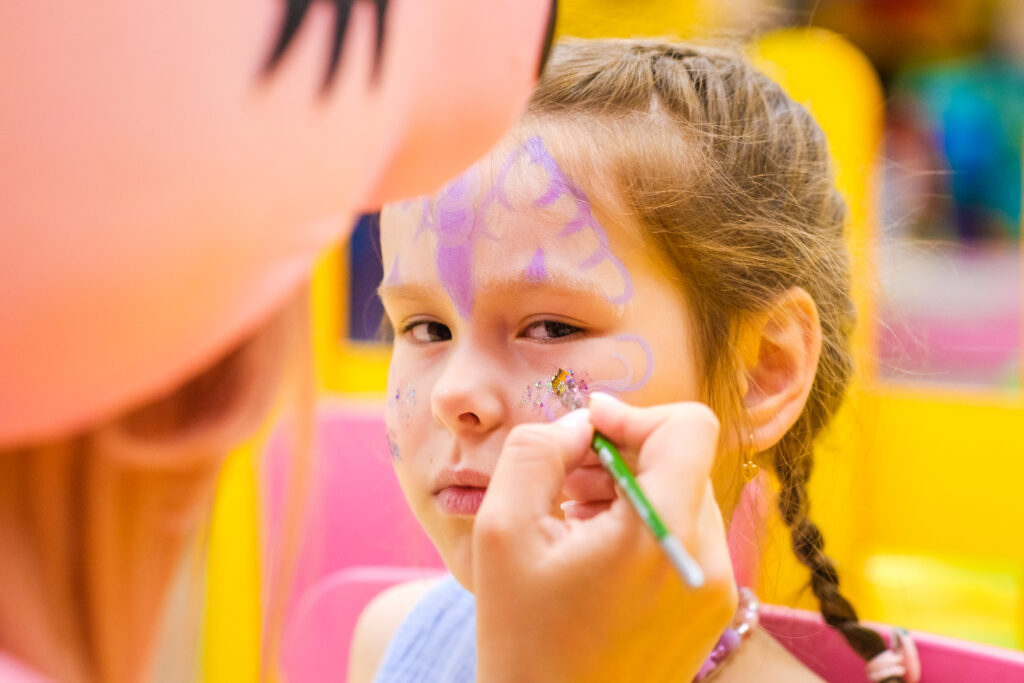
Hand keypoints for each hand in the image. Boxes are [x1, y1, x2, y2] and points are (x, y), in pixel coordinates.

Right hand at [473, 394, 736, 682]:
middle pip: (681, 460)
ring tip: (574, 517)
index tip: (586, 431)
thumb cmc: (523, 639)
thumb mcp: (503, 531)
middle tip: (566, 480)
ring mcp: (715, 588)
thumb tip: (580, 424)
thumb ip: (537, 452)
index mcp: (663, 535)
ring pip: (682, 495)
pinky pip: (684, 535)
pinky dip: (642, 524)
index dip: (634, 413)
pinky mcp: (709, 608)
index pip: (690, 428)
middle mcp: (707, 559)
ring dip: (629, 489)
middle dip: (622, 454)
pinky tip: (594, 550)